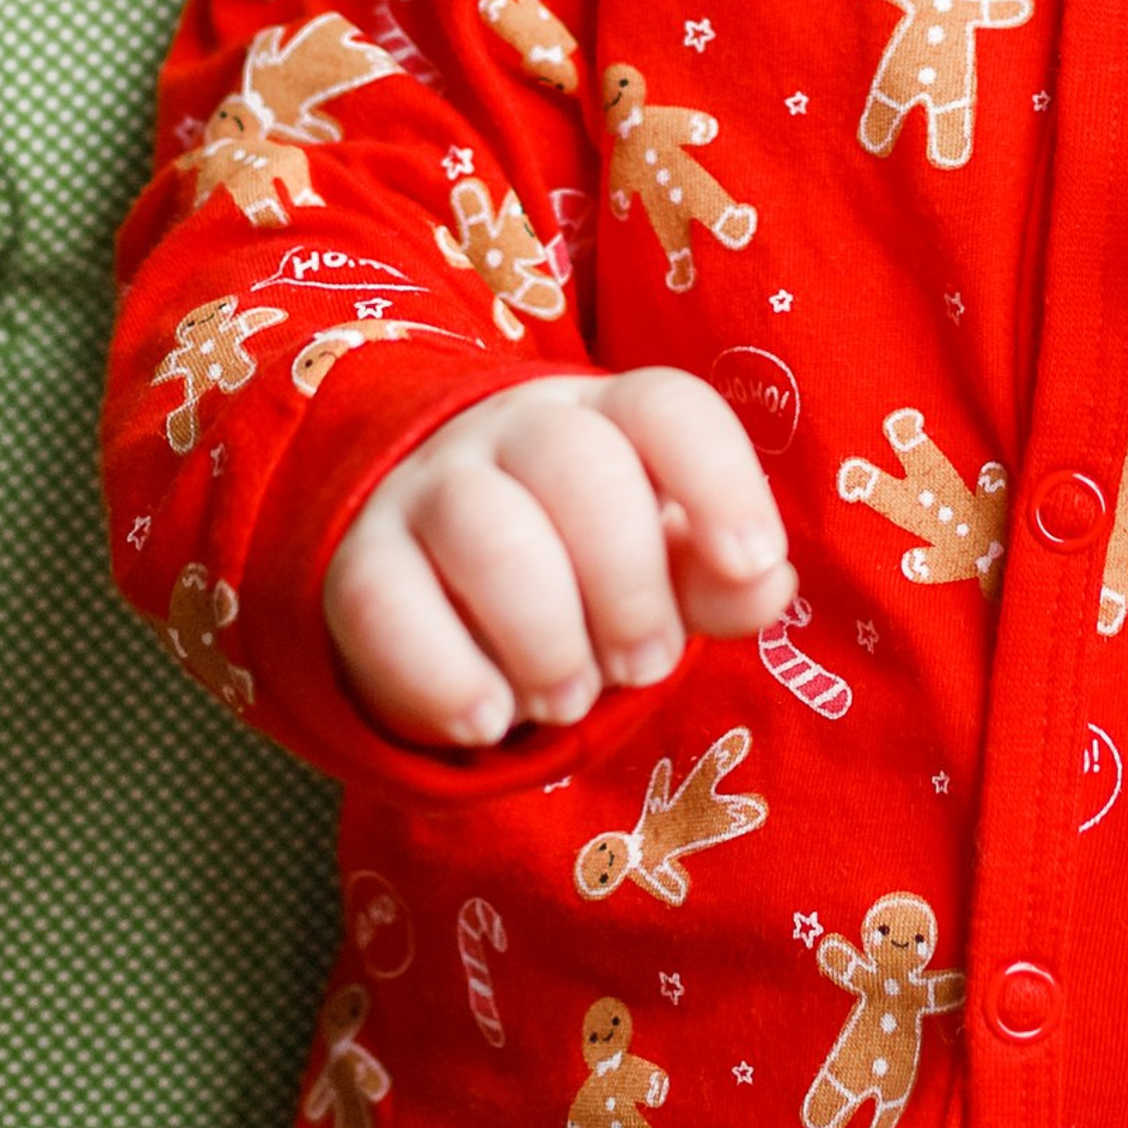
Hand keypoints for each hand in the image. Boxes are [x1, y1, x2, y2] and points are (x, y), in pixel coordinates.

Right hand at [322, 368, 792, 748]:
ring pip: (485, 528)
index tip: (751, 562)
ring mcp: (429, 487)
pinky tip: (488, 720)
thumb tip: (771, 584)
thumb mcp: (659, 566)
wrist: (428, 566)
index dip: (719, 478)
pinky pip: (383, 601)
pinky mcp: (357, 560)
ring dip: (545, 634)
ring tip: (569, 700)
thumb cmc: (577, 565)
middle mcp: (516, 430)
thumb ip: (717, 578)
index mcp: (606, 414)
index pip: (666, 407)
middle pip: (578, 463)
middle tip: (643, 665)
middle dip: (626, 580)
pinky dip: (443, 674)